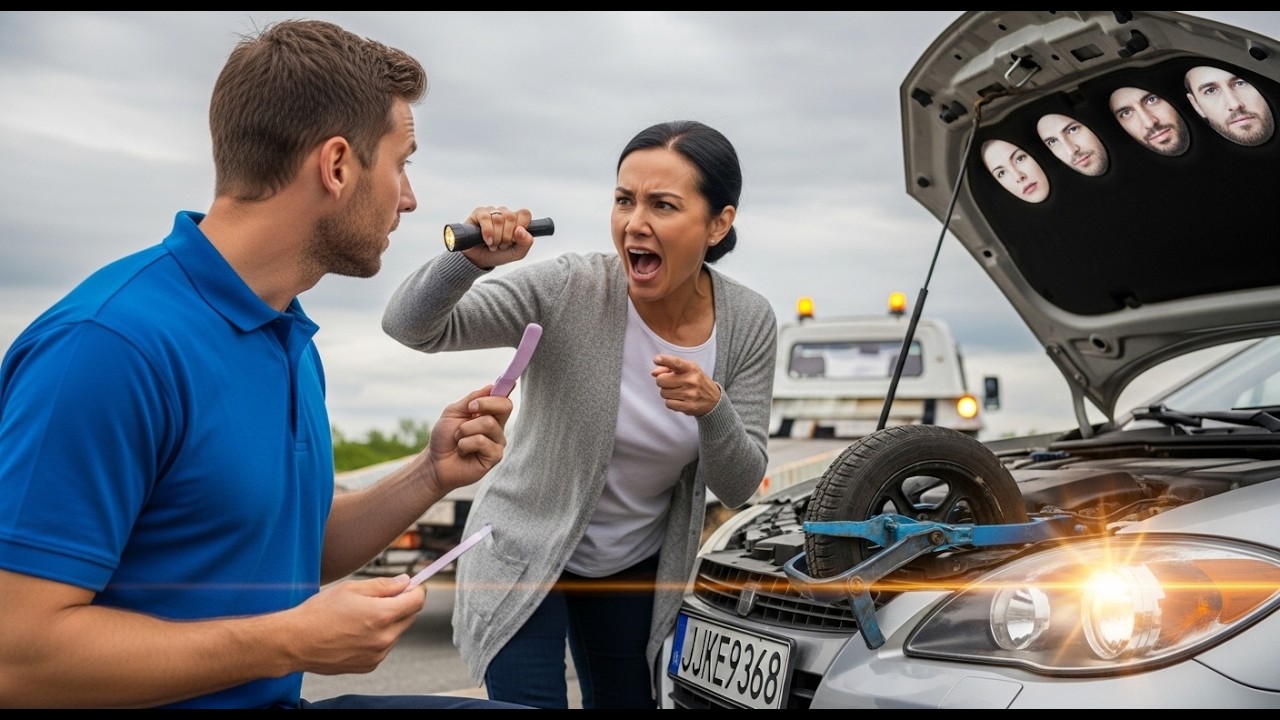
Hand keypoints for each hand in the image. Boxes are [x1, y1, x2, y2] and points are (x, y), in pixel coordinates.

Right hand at [292, 575, 424, 674]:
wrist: (296, 642)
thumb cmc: (319, 613)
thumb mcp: (351, 588)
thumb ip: (383, 585)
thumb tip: (405, 582)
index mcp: (382, 615)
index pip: (417, 600)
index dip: (416, 589)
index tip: (411, 585)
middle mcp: (384, 638)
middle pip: (410, 616)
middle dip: (401, 604)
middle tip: (380, 597)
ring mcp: (377, 654)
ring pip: (396, 632)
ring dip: (388, 622)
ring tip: (360, 617)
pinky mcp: (369, 666)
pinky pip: (383, 646)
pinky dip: (377, 637)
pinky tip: (355, 632)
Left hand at [424, 386, 512, 495]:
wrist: (435, 462)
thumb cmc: (444, 438)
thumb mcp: (454, 412)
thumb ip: (472, 399)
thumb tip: (492, 386)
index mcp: (489, 415)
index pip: (503, 398)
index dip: (502, 389)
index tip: (489, 388)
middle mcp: (497, 427)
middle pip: (505, 406)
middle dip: (484, 404)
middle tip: (468, 410)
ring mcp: (497, 442)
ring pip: (488, 423)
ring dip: (465, 430)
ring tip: (458, 440)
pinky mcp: (495, 457)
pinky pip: (482, 441)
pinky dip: (465, 444)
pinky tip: (462, 451)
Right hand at [460, 205, 535, 267]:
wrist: (480, 260)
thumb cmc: (499, 254)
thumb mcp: (517, 253)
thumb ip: (526, 242)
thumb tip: (521, 230)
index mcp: (517, 220)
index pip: (525, 214)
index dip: (520, 228)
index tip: (514, 240)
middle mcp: (505, 213)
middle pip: (511, 217)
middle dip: (507, 236)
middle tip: (502, 245)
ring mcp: (492, 212)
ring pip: (498, 218)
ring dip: (496, 236)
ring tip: (493, 245)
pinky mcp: (479, 213)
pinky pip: (485, 218)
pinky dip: (487, 232)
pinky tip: (487, 241)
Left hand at [651, 354, 720, 416]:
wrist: (713, 400)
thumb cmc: (695, 381)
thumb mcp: (687, 370)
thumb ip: (669, 368)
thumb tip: (654, 373)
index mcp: (691, 368)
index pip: (676, 362)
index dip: (665, 360)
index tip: (656, 359)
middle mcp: (691, 380)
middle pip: (661, 380)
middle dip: (662, 381)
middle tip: (671, 383)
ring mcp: (690, 394)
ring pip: (663, 393)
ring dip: (667, 393)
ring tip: (678, 391)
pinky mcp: (688, 406)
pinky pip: (668, 404)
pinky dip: (670, 402)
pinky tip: (679, 400)